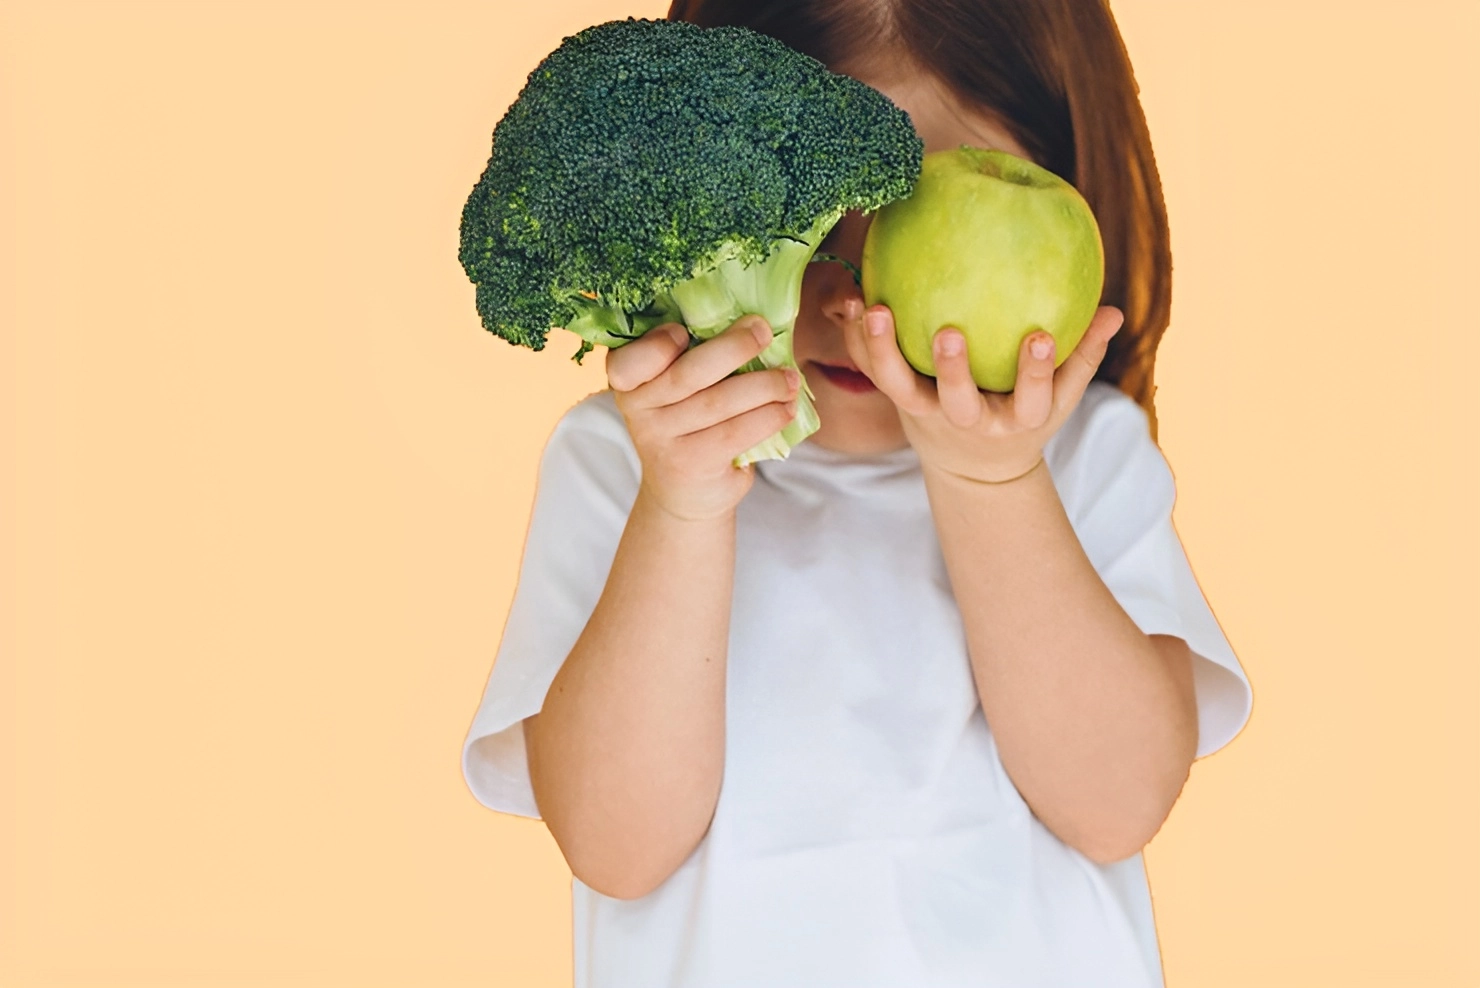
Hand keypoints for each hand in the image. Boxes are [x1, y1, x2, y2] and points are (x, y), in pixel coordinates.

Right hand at [607, 316, 800, 520]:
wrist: (683, 494)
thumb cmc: (688, 426)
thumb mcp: (676, 392)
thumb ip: (693, 359)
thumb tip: (751, 323)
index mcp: (630, 382)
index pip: (627, 363)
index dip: (655, 345)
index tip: (683, 331)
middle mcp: (639, 412)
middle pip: (689, 374)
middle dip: (733, 347)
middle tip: (763, 331)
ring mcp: (663, 441)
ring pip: (720, 402)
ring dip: (764, 386)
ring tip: (789, 379)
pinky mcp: (693, 464)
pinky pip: (737, 432)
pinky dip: (769, 416)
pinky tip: (786, 408)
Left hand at [842, 303, 1124, 482]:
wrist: (972, 467)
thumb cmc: (1022, 416)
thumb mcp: (1059, 398)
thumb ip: (1084, 354)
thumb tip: (1116, 310)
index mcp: (1017, 420)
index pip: (1034, 399)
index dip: (1038, 372)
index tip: (1042, 338)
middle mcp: (970, 421)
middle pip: (958, 402)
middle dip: (954, 371)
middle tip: (948, 332)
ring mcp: (929, 414)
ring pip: (900, 389)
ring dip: (884, 352)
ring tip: (875, 310)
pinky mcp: (899, 403)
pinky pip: (874, 371)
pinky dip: (859, 341)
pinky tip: (852, 300)